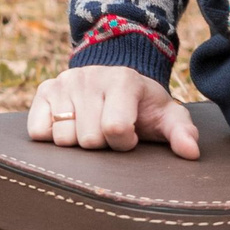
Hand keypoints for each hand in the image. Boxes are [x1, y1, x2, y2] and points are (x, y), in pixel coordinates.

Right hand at [26, 66, 202, 157]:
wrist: (116, 81)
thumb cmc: (144, 106)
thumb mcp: (167, 116)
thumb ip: (182, 132)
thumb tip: (191, 153)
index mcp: (124, 80)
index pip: (115, 129)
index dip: (124, 142)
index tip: (131, 135)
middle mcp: (91, 76)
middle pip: (88, 139)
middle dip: (101, 144)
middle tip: (108, 131)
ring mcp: (64, 82)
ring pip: (62, 138)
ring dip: (77, 142)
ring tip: (90, 126)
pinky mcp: (44, 90)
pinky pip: (38, 132)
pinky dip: (52, 136)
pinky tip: (70, 124)